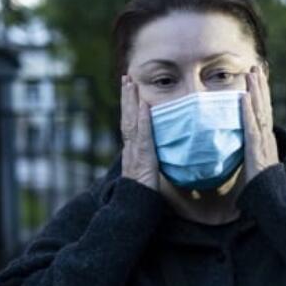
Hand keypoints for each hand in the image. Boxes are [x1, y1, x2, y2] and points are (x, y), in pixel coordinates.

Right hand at [120, 75, 159, 189]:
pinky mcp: (142, 157)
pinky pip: (142, 135)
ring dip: (131, 101)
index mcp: (132, 151)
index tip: (130, 89)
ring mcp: (134, 152)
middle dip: (127, 97)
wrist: (135, 208)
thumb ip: (151, 164)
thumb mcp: (148, 175)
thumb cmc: (143, 195)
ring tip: (130, 83)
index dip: (129, 107)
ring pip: (131, 121)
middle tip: (126, 77)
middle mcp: (130, 148)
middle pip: (127, 117)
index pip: (130, 124)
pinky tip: (144, 106)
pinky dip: (143, 119)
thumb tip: (159, 156)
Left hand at [241, 64, 279, 184]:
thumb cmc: (262, 187)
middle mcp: (267, 137)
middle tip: (256, 66)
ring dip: (255, 91)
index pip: (264, 111)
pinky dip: (247, 111)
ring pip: (259, 111)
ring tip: (251, 73)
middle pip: (264, 106)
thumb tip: (239, 147)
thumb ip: (250, 154)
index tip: (258, 78)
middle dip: (260, 85)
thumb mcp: (254, 165)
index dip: (261, 94)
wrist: (273, 200)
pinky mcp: (257, 149)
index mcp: (266, 139)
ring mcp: (263, 142)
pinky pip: (251, 127)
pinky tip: (243, 97)